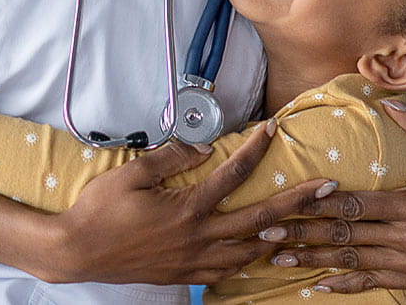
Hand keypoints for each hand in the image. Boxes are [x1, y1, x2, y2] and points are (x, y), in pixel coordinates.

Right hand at [35, 120, 338, 284]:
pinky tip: (255, 252)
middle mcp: (199, 236)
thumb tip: (203, 146)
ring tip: (301, 224)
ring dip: (278, 236)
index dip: (255, 150)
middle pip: (260, 219)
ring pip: (250, 252)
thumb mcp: (129, 174)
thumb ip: (169, 159)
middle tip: (327, 188)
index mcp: (187, 208)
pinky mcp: (184, 275)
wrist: (77, 252)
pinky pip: (227, 270)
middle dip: (297, 202)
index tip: (272, 130)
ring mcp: (194, 260)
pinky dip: (247, 261)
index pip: (232, 174)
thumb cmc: (98, 210)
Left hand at [258, 102, 405, 293]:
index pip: (355, 205)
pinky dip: (344, 284)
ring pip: (353, 262)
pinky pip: (373, 282)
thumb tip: (388, 99)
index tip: (286, 201)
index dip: (319, 205)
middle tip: (265, 232)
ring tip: (278, 260)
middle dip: (302, 234)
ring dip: (313, 261)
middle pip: (346, 236)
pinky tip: (316, 283)